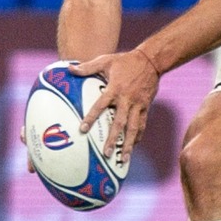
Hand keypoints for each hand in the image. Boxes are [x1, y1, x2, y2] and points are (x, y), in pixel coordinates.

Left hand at [72, 47, 160, 163]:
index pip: (101, 105)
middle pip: (119, 123)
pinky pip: (142, 124)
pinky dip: (138, 136)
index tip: (83, 129)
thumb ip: (87, 67)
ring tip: (124, 159)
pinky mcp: (146, 107)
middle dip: (113, 139)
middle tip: (106, 154)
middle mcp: (127, 100)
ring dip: (128, 144)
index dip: (91, 117)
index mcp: (115, 89)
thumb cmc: (125, 61)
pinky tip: (134, 146)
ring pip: (133, 128)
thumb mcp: (106, 60)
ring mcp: (138, 105)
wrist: (151, 60)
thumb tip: (69, 68)